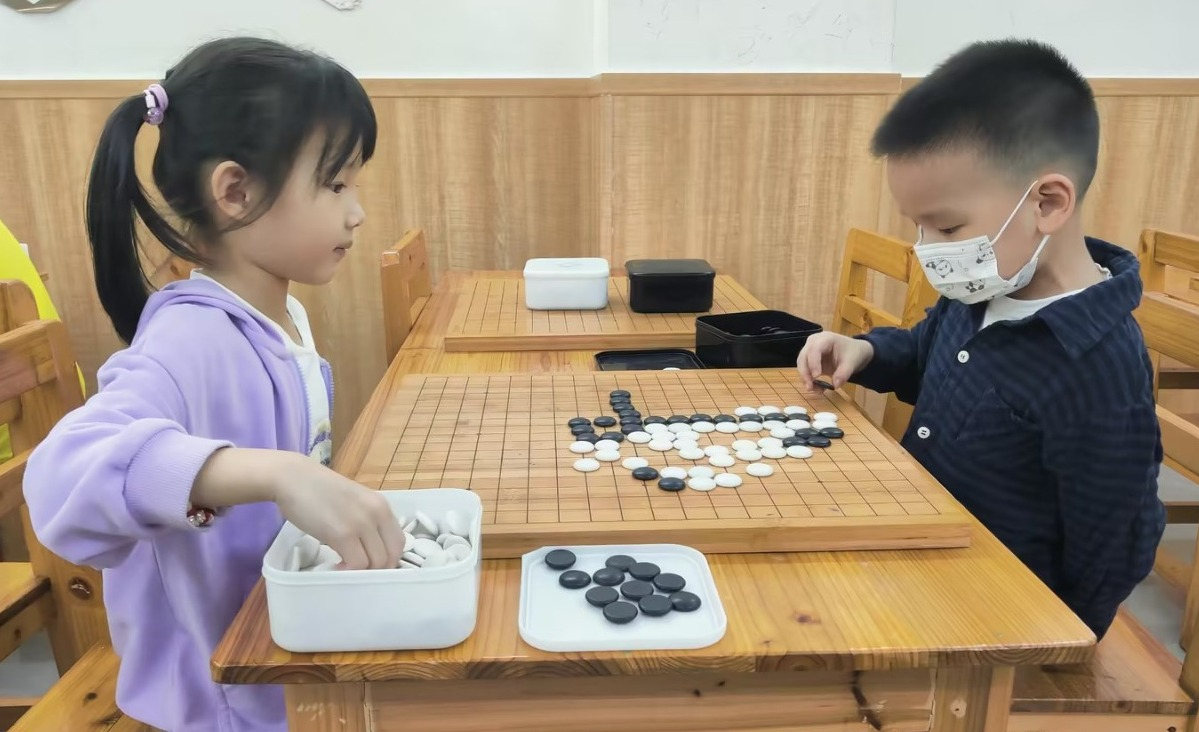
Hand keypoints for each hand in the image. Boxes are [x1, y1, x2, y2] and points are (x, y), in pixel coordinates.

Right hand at [271, 458, 405, 569]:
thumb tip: (368, 549)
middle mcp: (377, 514)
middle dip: (376, 569)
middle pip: (391, 556)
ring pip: (376, 563)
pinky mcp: (343, 534)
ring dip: (361, 571)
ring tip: (344, 567)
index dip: (388, 558)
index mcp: (382, 506)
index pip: (399, 542)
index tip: (370, 564)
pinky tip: (336, 566)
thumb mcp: (353, 502)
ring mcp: (361, 524)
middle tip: (357, 570)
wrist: (291, 478)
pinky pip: (357, 564)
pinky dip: (349, 572)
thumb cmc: (317, 490)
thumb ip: (366, 521)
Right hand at [796, 332, 873, 390]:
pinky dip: (809, 380)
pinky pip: (805, 370)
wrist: (854, 352)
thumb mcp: (852, 362)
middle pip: (803, 357)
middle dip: (805, 373)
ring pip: (801, 365)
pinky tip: (818, 389)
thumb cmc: (852, 353)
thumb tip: (835, 385)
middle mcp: (813, 342)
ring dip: (806, 379)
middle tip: (810, 387)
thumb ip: (844, 373)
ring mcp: (810, 351)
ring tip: (816, 390)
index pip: (814, 349)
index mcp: (825, 338)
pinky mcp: (809, 360)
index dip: (813, 362)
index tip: (817, 376)